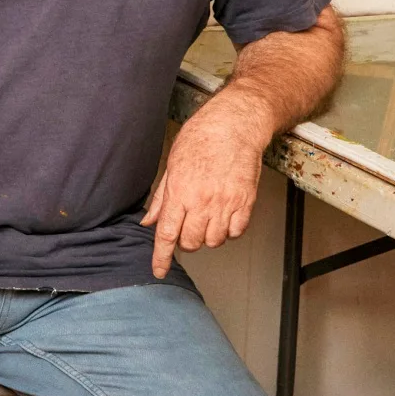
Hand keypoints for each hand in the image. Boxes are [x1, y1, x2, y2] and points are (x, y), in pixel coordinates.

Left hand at [140, 92, 272, 279]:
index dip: (161, 257)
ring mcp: (225, 203)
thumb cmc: (202, 138)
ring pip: (214, 241)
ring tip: (208, 218)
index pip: (166, 234)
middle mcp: (202, 202)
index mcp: (180, 192)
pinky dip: (230, 230)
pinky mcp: (245, 202)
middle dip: (186, 240)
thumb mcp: (172, 164)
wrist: (235, 125)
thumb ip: (162, 197)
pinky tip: (225, 216)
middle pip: (191, 242)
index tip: (159, 270)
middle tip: (188, 226)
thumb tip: (149, 220)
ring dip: (208, 236)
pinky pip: (236, 232)